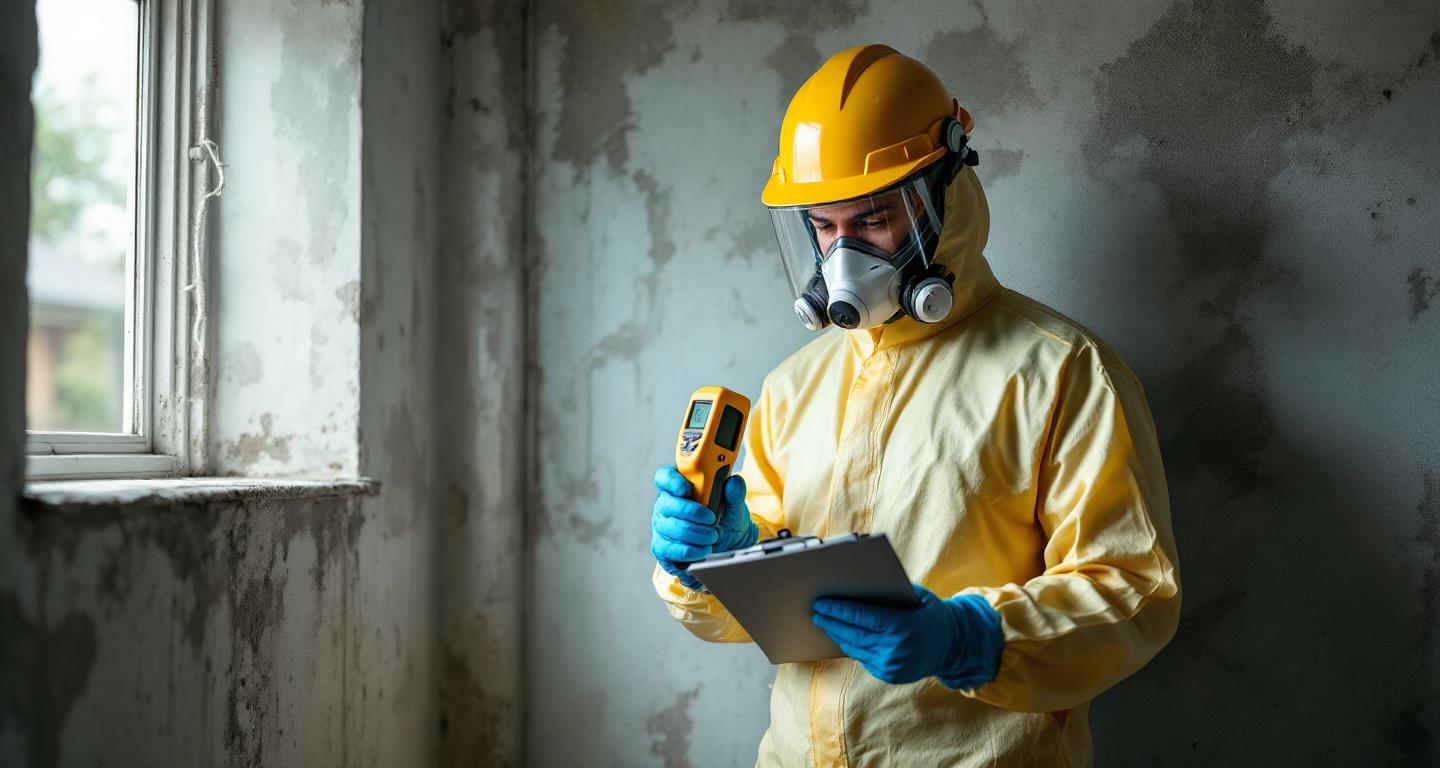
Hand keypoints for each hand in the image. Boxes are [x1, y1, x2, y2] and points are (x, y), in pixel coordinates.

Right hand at [651, 465, 757, 589]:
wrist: (728, 546)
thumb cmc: (725, 520)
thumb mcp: (734, 505)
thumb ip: (735, 492)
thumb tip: (733, 483)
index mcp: (679, 486)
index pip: (665, 477)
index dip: (671, 480)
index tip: (686, 489)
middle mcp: (666, 504)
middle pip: (666, 503)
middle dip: (692, 512)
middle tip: (712, 519)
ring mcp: (661, 526)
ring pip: (670, 527)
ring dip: (696, 533)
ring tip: (713, 536)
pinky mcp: (662, 547)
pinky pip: (669, 548)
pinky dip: (690, 550)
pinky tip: (704, 549)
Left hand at [812, 584, 1002, 687]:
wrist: (953, 646)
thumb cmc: (930, 612)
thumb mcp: (917, 596)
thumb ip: (890, 591)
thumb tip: (854, 584)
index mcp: (904, 626)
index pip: (863, 617)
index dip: (839, 610)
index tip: (821, 603)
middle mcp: (897, 649)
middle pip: (854, 634)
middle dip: (831, 622)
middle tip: (815, 611)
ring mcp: (893, 666)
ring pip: (856, 648)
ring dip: (836, 635)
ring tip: (823, 621)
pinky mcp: (890, 675)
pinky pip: (863, 658)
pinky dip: (850, 646)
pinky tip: (839, 635)